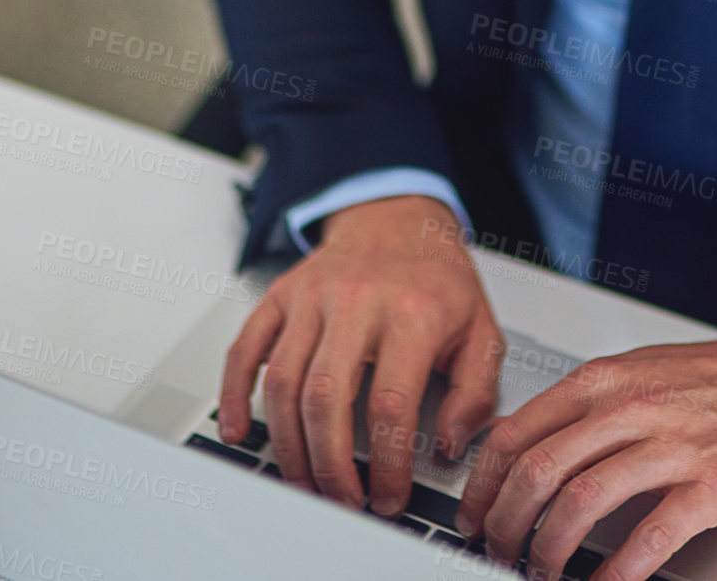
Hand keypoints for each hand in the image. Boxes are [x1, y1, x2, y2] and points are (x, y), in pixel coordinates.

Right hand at [217, 194, 504, 515]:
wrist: (397, 216)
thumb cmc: (436, 278)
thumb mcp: (481, 328)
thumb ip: (476, 392)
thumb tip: (449, 443)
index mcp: (412, 313)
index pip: (391, 405)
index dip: (387, 465)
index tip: (388, 496)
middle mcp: (357, 301)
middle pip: (326, 399)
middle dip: (329, 465)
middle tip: (340, 500)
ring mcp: (312, 296)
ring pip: (283, 382)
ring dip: (288, 445)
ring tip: (304, 481)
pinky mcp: (282, 295)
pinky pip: (246, 348)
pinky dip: (235, 394)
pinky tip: (239, 430)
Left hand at [455, 334, 716, 579]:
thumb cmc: (714, 380)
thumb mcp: (636, 371)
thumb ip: (584, 406)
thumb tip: (528, 447)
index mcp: (603, 380)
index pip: (518, 432)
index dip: (484, 484)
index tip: (473, 515)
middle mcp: (628, 407)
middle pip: (539, 469)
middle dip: (507, 522)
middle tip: (497, 550)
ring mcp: (670, 445)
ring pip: (582, 501)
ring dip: (550, 548)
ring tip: (542, 571)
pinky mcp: (710, 484)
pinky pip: (649, 535)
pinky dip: (617, 571)